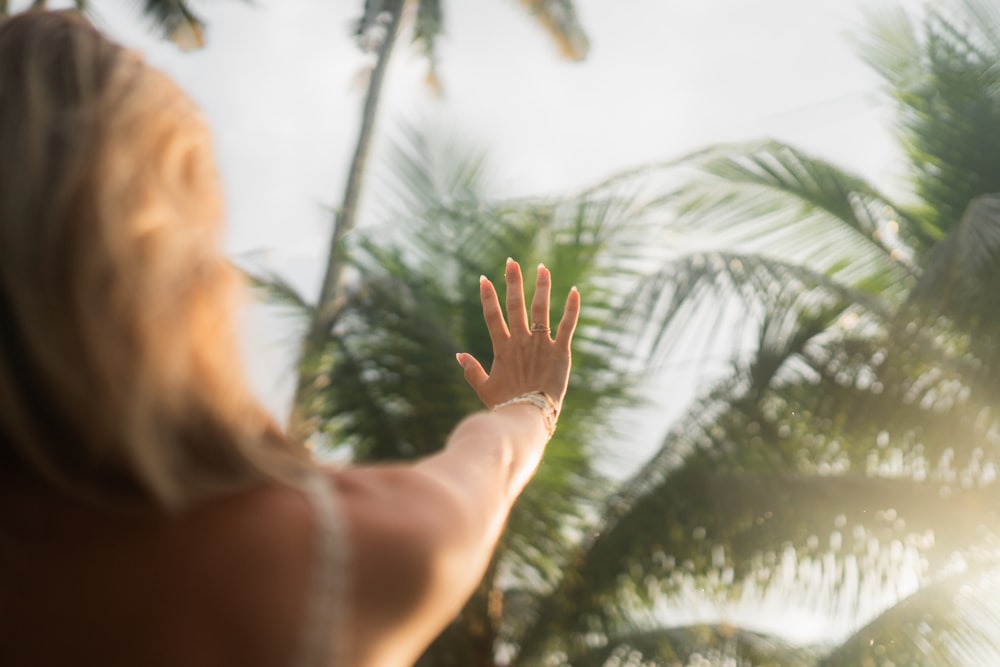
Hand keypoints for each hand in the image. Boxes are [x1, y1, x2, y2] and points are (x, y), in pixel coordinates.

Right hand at [456, 258, 579, 409]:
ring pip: (541, 309)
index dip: (487, 296)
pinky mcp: (560, 352)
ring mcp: (541, 344)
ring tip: (542, 267)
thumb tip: (458, 355)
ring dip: (541, 286)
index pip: (492, 316)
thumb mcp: (484, 388)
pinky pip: (568, 326)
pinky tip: (575, 291)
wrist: (528, 415)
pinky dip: (571, 308)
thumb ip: (472, 370)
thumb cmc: (505, 405)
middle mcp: (520, 341)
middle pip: (515, 305)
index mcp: (502, 348)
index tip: (483, 278)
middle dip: (513, 281)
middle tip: (512, 262)